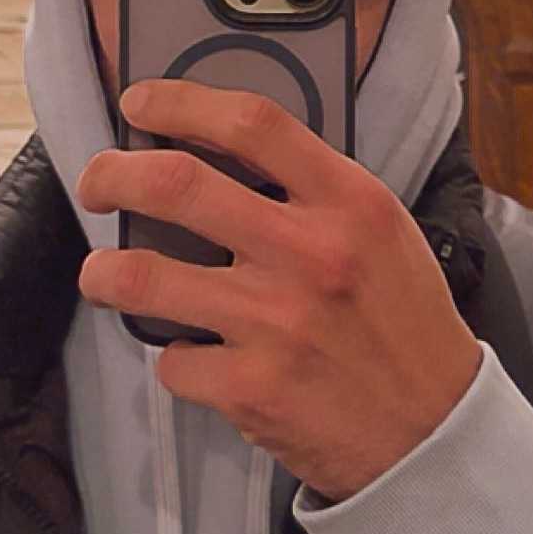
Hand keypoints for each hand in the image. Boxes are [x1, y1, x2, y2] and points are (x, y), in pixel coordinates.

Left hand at [76, 79, 483, 501]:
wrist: (435, 431)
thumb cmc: (405, 324)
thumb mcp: (383, 232)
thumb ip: (316, 192)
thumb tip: (224, 160)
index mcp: (349, 203)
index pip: (252, 123)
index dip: (181, 102)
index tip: (142, 102)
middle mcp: (309, 254)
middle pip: (175, 185)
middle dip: (113, 175)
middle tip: (97, 183)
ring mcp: (275, 323)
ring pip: (142, 276)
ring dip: (105, 272)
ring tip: (104, 275)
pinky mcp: (251, 388)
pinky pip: (173, 360)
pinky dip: (176, 358)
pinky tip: (200, 359)